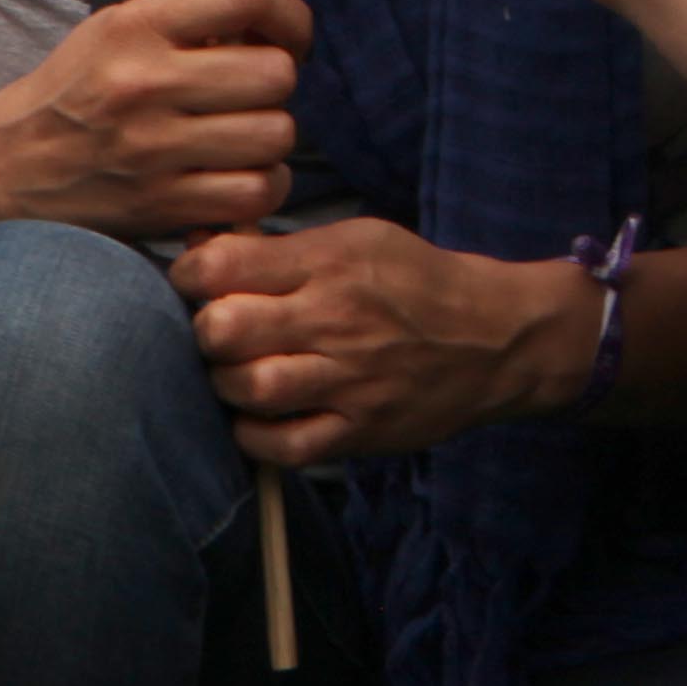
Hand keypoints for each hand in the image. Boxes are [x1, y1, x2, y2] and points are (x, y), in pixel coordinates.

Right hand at [0, 0, 306, 239]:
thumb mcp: (113, 33)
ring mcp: (152, 147)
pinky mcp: (160, 205)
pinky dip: (259, 188)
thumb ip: (187, 19)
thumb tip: (270, 19)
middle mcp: (144, 82)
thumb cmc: (72, 96)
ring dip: (269, 140)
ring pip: (276, 135)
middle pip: (275, 73)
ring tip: (237, 139)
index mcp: (135, 26)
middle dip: (274, 84)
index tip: (285, 37)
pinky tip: (233, 178)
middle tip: (247, 96)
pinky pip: (257, 192)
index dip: (289, 15)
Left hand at [177, 216, 578, 463]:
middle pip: (225, 329)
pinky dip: (255, 434)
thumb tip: (201, 251)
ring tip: (241, 372)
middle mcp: (336, 320)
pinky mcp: (359, 429)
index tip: (199, 282)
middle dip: (207, 330)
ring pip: (251, 388)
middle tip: (221, 333)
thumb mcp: (357, 240)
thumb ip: (281, 249)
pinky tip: (260, 415)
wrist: (496, 337)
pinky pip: (284, 445)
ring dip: (229, 383)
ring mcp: (349, 379)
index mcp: (331, 263)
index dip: (190, 274)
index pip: (223, 266)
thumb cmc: (417, 282)